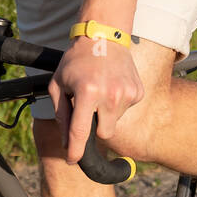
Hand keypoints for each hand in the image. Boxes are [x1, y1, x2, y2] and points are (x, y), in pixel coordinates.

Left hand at [48, 36, 143, 163]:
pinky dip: (117, 104)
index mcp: (88, 92)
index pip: (81, 132)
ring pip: (115, 122)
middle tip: (88, 107)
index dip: (75, 151)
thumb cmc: (77, 60)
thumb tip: (67, 142)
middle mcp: (110, 95)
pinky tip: (112, 86)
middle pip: (104, 134)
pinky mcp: (138, 92)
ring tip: (100, 90)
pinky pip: (125, 110)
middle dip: (95, 127)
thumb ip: (61, 114)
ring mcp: (127, 93)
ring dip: (106, 113)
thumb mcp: (58, 84)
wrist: (105, 36)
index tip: (73, 160)